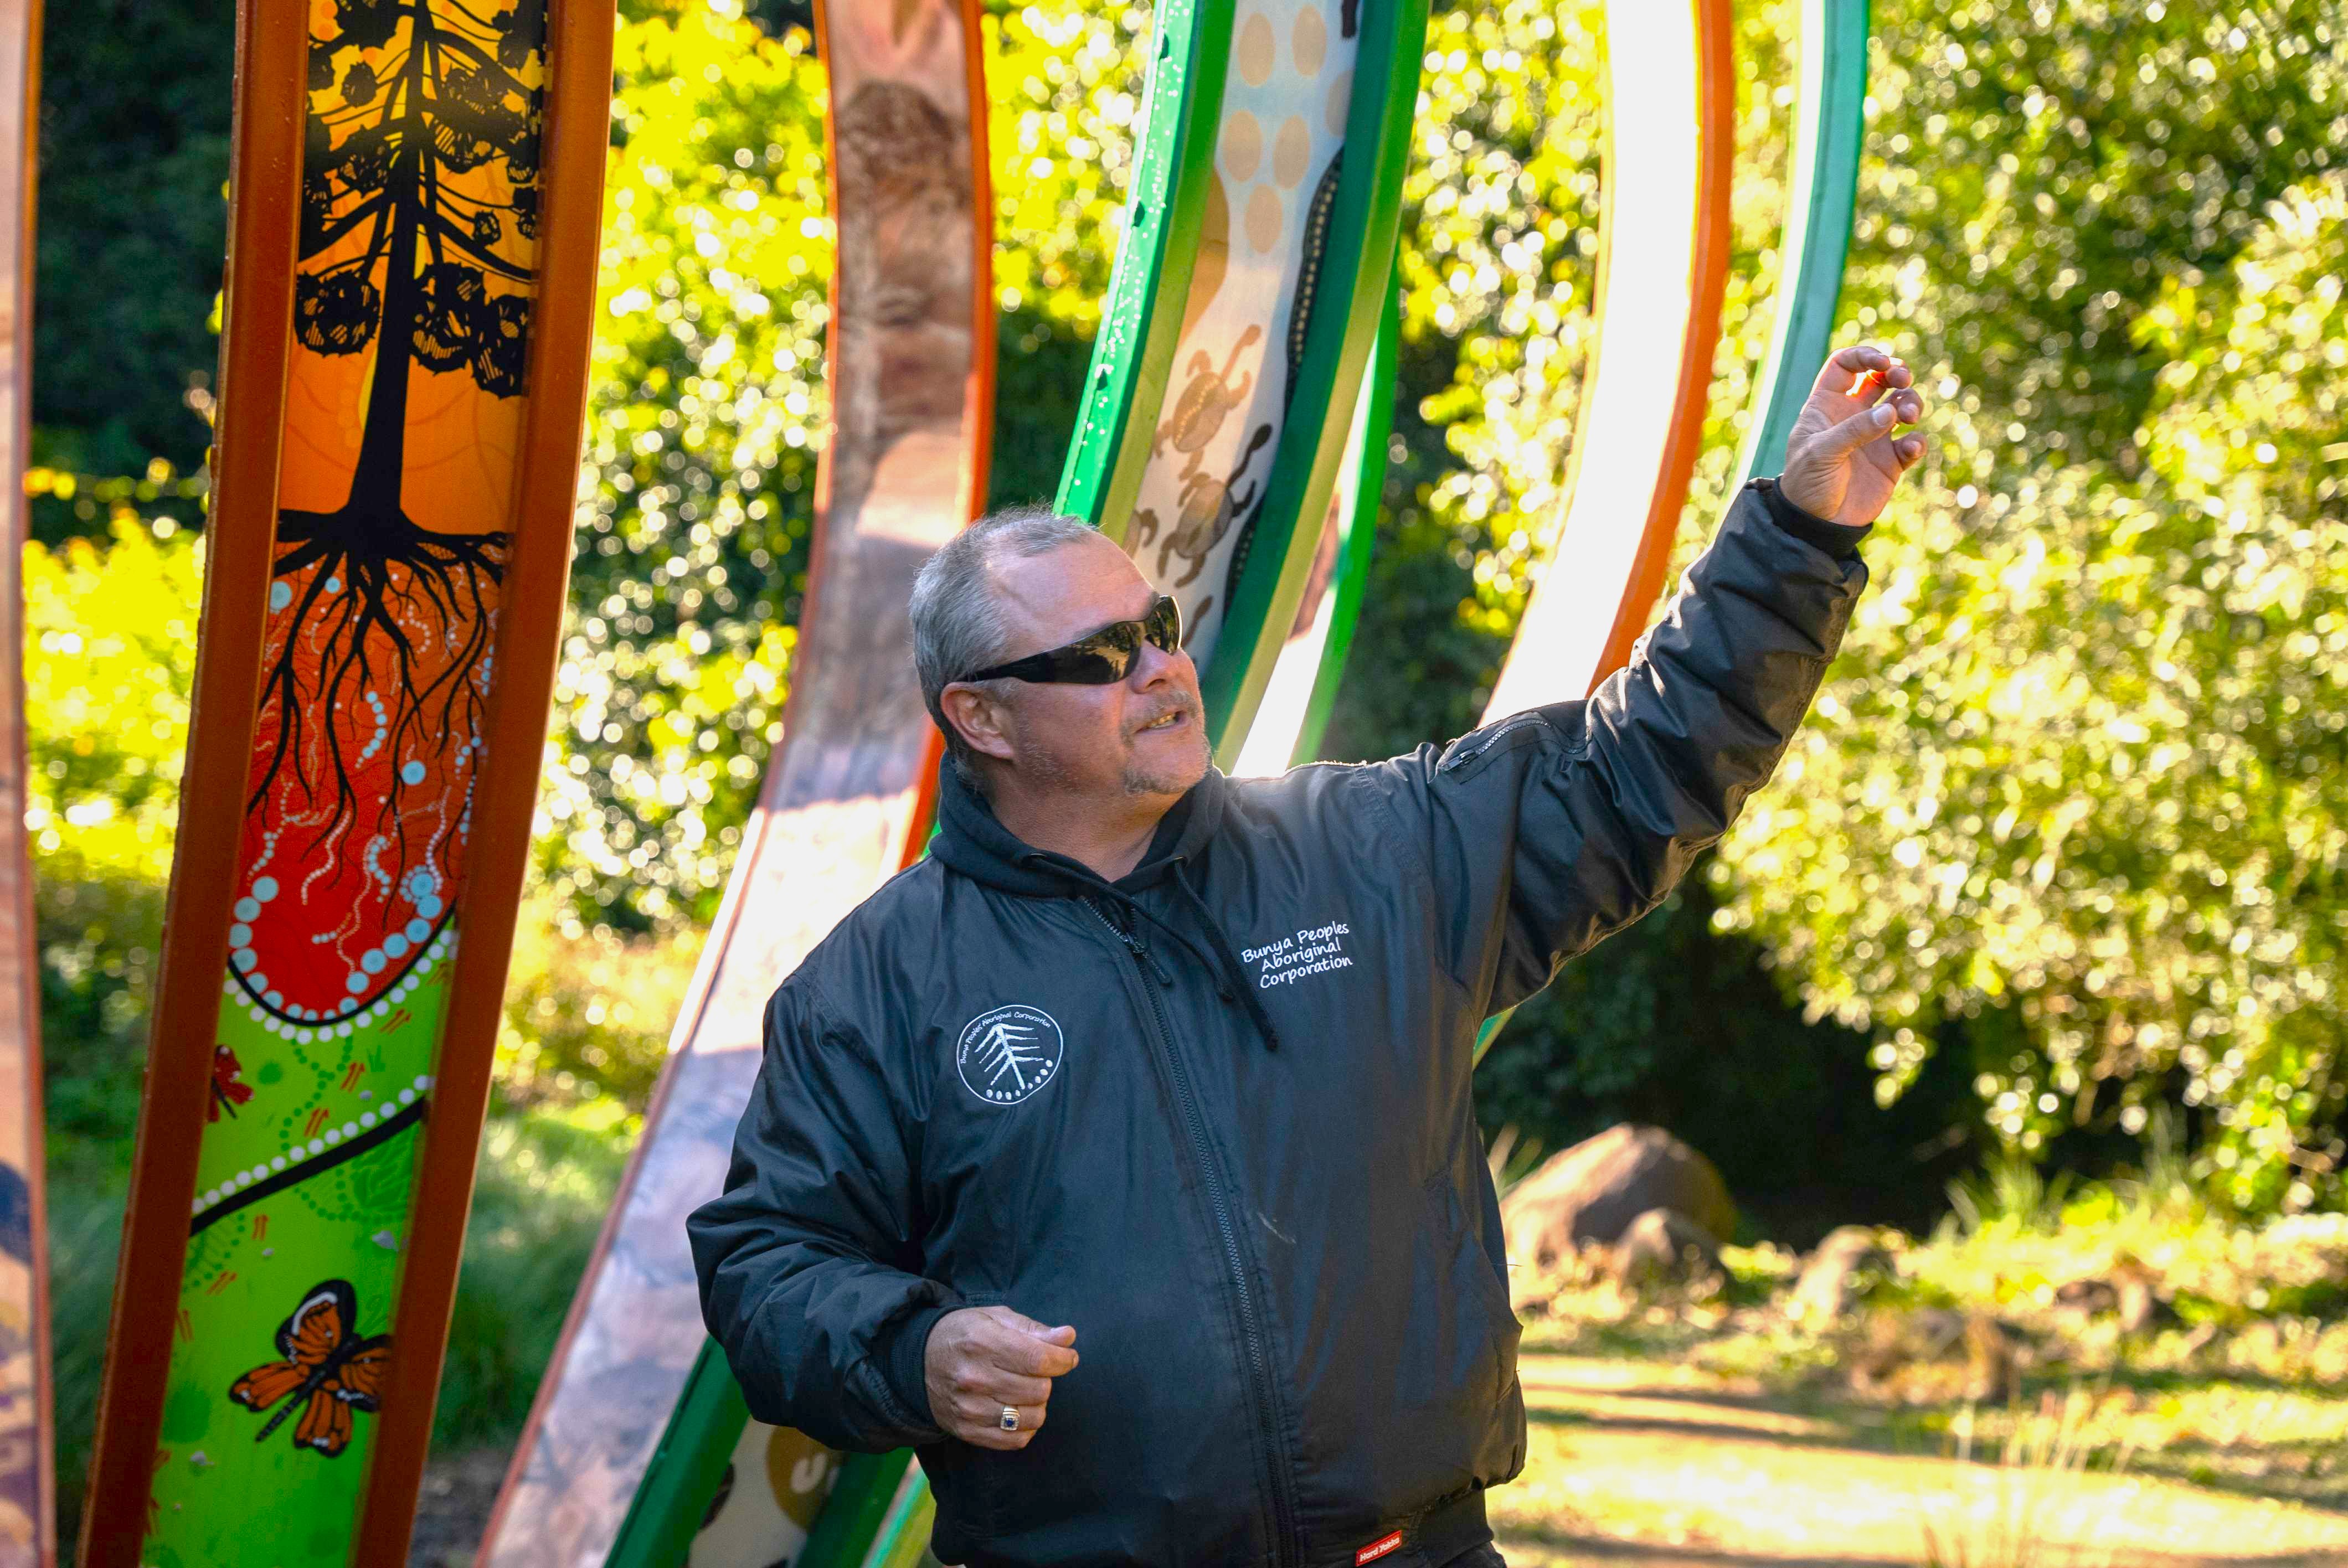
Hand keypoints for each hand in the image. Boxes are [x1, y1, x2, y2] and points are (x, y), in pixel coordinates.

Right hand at [924, 1305, 1078, 1449]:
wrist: (919, 1361)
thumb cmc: (966, 1334)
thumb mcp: (996, 1318)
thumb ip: (1035, 1329)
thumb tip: (1068, 1337)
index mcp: (983, 1342)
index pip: (1038, 1359)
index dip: (1063, 1360)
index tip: (1068, 1357)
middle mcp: (974, 1378)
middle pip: (1038, 1389)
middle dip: (1046, 1379)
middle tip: (1034, 1371)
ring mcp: (969, 1408)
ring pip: (1031, 1417)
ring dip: (1037, 1404)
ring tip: (1025, 1390)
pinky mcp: (966, 1431)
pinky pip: (1015, 1440)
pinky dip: (1025, 1428)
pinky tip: (1017, 1410)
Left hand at [1779, 343, 1929, 526]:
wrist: (1817, 525)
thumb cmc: (1807, 484)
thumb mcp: (1821, 453)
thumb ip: (1854, 430)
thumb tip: (1891, 412)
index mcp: (1827, 405)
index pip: (1845, 365)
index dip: (1865, 356)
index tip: (1883, 362)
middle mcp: (1852, 416)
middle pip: (1881, 378)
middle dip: (1897, 372)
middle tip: (1903, 380)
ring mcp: (1874, 437)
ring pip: (1902, 404)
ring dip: (1911, 403)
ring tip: (1908, 417)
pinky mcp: (1891, 461)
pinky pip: (1913, 442)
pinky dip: (1917, 440)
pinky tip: (1909, 448)